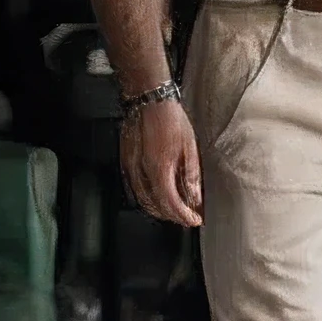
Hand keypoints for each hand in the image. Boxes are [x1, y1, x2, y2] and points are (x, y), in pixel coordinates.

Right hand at [121, 94, 202, 227]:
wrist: (149, 101)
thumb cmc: (170, 118)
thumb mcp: (190, 146)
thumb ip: (191, 175)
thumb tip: (195, 197)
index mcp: (160, 168)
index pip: (171, 204)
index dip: (183, 216)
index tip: (194, 220)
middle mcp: (142, 171)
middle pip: (155, 206)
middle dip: (172, 216)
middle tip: (187, 217)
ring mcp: (131, 168)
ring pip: (143, 200)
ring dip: (159, 209)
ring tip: (175, 210)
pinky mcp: (126, 163)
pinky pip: (135, 189)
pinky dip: (147, 198)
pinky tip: (157, 196)